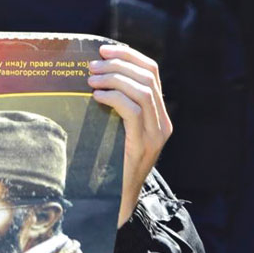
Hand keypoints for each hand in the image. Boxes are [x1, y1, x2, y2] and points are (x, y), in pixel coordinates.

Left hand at [89, 43, 171, 225]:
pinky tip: (96, 96)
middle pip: (148, 77)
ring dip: (113, 77)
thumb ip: (115, 108)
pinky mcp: (143, 144)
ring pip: (142, 90)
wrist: (116, 203)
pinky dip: (113, 96)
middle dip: (119, 63)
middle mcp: (162, 124)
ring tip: (91, 77)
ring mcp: (155, 135)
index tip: (105, 49)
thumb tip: (92, 76)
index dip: (129, 56)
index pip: (152, 73)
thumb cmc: (109, 165)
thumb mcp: (116, 130)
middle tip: (92, 63)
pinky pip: (132, 110)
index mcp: (158, 117)